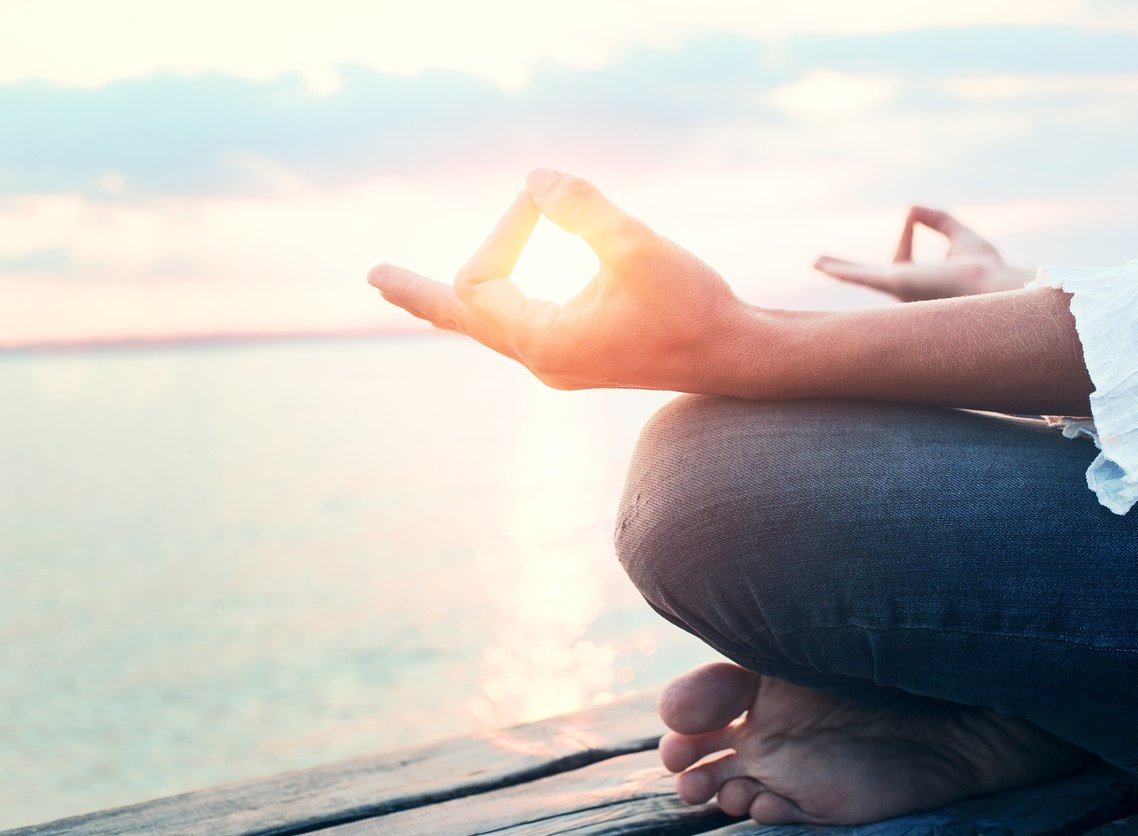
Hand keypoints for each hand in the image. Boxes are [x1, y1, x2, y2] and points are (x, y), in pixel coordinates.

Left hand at [367, 170, 755, 392]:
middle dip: (421, 293)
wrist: (736, 359)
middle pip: (465, 316)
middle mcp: (541, 360)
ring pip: (490, 326)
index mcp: (541, 343)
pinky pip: (519, 329)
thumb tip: (536, 178)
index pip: (482, 277)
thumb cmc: (692, 307)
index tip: (551, 202)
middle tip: (374, 277)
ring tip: (408, 292)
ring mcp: (560, 363)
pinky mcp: (581, 356)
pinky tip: (490, 299)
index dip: (506, 229)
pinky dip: (498, 304)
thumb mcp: (637, 248)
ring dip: (457, 300)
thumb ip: (583, 209)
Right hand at [814, 206, 1032, 301]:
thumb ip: (938, 219)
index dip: (908, 231)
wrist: (995, 285)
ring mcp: (898, 289)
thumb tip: (911, 207)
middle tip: (823, 263)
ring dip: (837, 270)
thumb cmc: (985, 268)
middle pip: (871, 276)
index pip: (903, 255)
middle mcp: (907, 292)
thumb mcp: (959, 235)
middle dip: (848, 270)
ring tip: (814, 262)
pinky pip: (861, 276)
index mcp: (922, 283)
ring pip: (861, 277)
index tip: (913, 213)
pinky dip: (841, 270)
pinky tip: (820, 264)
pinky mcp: (896, 283)